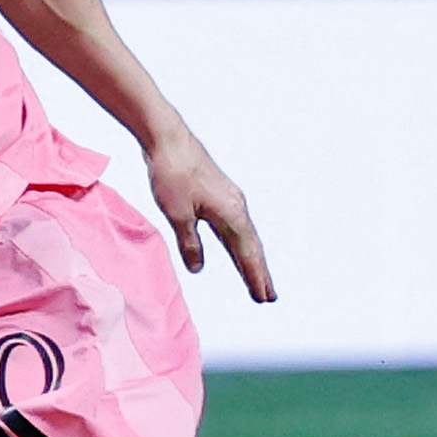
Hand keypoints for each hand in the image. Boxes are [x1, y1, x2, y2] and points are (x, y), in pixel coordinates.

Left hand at [145, 132, 276, 302]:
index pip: (246, 253)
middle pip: (251, 247)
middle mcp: (236, 207)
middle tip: (268, 297)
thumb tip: (198, 268)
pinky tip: (235, 252)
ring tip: (256, 281)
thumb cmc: (172, 174)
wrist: (168, 139)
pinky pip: (233, 227)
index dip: (254, 276)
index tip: (263, 297)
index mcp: (231, 213)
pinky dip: (237, 245)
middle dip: (258, 273)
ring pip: (243, 237)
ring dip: (249, 260)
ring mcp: (229, 200)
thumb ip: (189, 243)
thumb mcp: (178, 214)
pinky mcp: (219, 195)